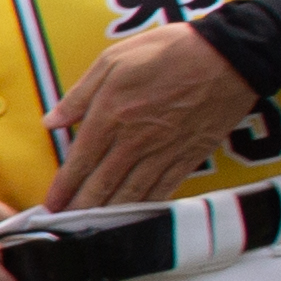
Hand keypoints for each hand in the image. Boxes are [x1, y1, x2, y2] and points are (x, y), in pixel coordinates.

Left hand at [39, 26, 262, 210]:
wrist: (229, 56)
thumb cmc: (169, 52)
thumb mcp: (113, 60)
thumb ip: (80, 95)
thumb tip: (52, 121)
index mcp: (110, 115)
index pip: (79, 161)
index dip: (63, 187)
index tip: (51, 205)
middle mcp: (134, 140)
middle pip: (101, 184)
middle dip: (81, 209)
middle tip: (65, 226)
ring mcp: (163, 151)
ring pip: (130, 192)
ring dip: (109, 214)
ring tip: (92, 229)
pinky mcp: (189, 156)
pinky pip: (163, 189)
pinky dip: (146, 206)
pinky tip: (134, 216)